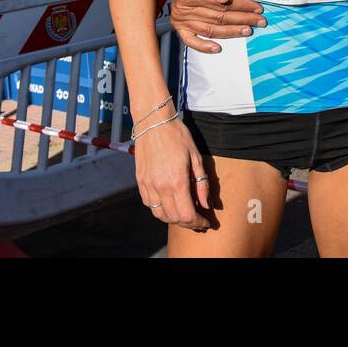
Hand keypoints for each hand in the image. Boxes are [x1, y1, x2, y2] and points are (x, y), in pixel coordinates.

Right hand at [134, 109, 210, 229]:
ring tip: (184, 215)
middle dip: (188, 224)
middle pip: (174, 218)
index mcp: (177, 182)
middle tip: (198, 221)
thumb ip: (202, 183)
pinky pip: (149, 204)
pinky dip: (159, 209)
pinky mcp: (140, 181)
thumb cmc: (178, 136)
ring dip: (173, 219)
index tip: (206, 223)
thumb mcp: (196, 157)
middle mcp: (160, 187)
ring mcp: (148, 185)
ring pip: (159, 214)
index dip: (199, 223)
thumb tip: (206, 204)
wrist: (154, 122)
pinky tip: (168, 204)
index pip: (188, 215)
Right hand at [170, 0, 265, 53]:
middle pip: (219, 18)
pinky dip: (203, 47)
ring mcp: (181, 19)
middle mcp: (183, 9)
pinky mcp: (179, 25)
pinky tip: (218, 49)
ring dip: (231, 32)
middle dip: (242, 19)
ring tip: (248, 31)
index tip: (258, 8)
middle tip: (260, 21)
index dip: (242, 6)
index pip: (222, 4)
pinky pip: (191, 40)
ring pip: (211, 29)